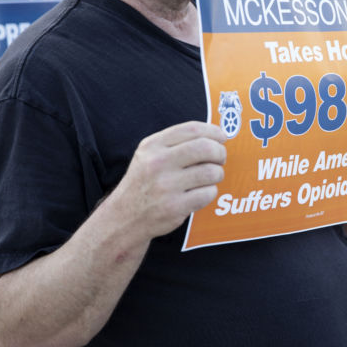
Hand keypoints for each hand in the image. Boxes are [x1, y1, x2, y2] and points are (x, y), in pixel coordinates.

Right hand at [106, 122, 226, 239]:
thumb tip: (215, 135)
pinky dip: (210, 192)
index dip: (214, 131)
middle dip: (220, 152)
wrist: (124, 217)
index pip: (192, 129)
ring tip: (209, 178)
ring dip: (217, 174)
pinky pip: (208, 193)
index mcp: (152, 146)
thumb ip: (176, 142)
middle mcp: (158, 163)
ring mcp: (166, 186)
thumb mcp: (148, 154)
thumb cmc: (144, 182)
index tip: (222, 138)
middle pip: (205, 148)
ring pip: (211, 172)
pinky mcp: (174, 207)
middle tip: (220, 159)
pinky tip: (200, 193)